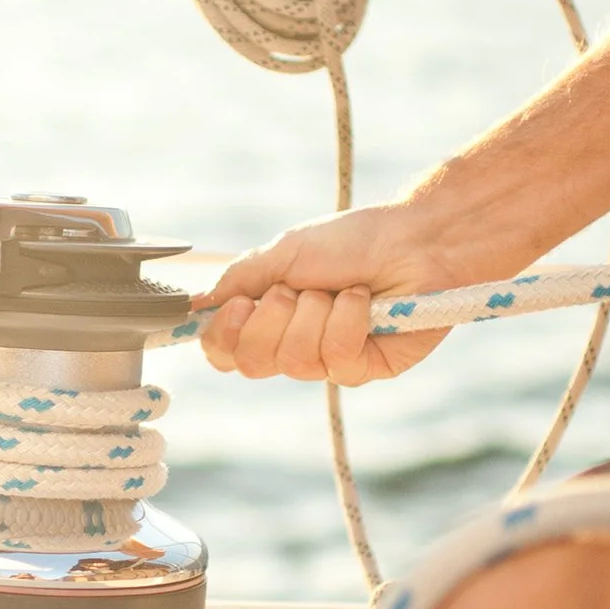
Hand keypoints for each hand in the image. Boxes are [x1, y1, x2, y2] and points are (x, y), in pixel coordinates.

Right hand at [198, 203, 495, 383]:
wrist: (414, 239)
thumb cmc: (353, 242)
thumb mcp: (283, 252)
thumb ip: (238, 280)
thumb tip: (195, 305)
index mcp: (269, 320)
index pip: (226, 353)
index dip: (224, 336)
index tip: (240, 304)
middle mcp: (295, 345)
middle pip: (253, 363)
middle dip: (273, 318)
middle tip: (300, 288)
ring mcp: (330, 361)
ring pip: (295, 361)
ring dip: (316, 312)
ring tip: (340, 288)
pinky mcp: (366, 369)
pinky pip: (337, 358)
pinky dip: (348, 318)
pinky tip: (364, 301)